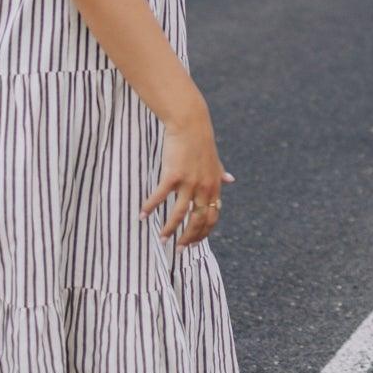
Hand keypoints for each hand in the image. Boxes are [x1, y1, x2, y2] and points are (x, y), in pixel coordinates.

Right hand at [140, 113, 234, 246]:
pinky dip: (150, 208)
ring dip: (169, 229)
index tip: (193, 243)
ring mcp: (189, 182)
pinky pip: (160, 197)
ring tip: (161, 240)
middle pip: (198, 221)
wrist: (190, 123)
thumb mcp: (214, 160)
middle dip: (188, 239)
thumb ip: (221, 173)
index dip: (203, 233)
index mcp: (214, 186)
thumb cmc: (200, 141)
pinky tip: (141, 216)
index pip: (212, 217)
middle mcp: (203, 187)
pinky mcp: (173, 175)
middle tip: (178, 250)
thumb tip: (231, 180)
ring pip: (180, 214)